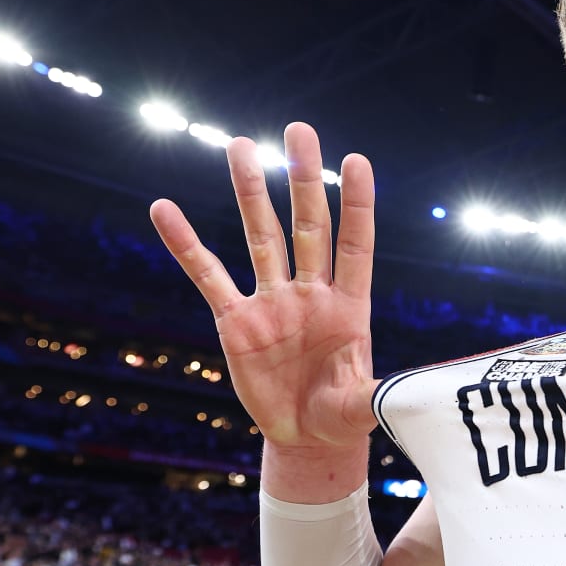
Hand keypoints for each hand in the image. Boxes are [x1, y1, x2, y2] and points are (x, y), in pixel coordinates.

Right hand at [149, 123, 378, 447]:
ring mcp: (273, 302)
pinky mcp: (236, 321)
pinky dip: (186, 244)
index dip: (357, 205)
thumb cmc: (342, 416)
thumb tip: (400, 401)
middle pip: (308, 225)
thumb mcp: (362, 408)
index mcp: (350, 305)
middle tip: (299, 130)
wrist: (306, 436)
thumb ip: (376, 397)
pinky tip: (165, 209)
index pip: (355, 245)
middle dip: (303, 179)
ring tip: (240, 145)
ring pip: (261, 236)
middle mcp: (311, 293)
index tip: (356, 160)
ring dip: (251, 192)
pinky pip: (207, 275)